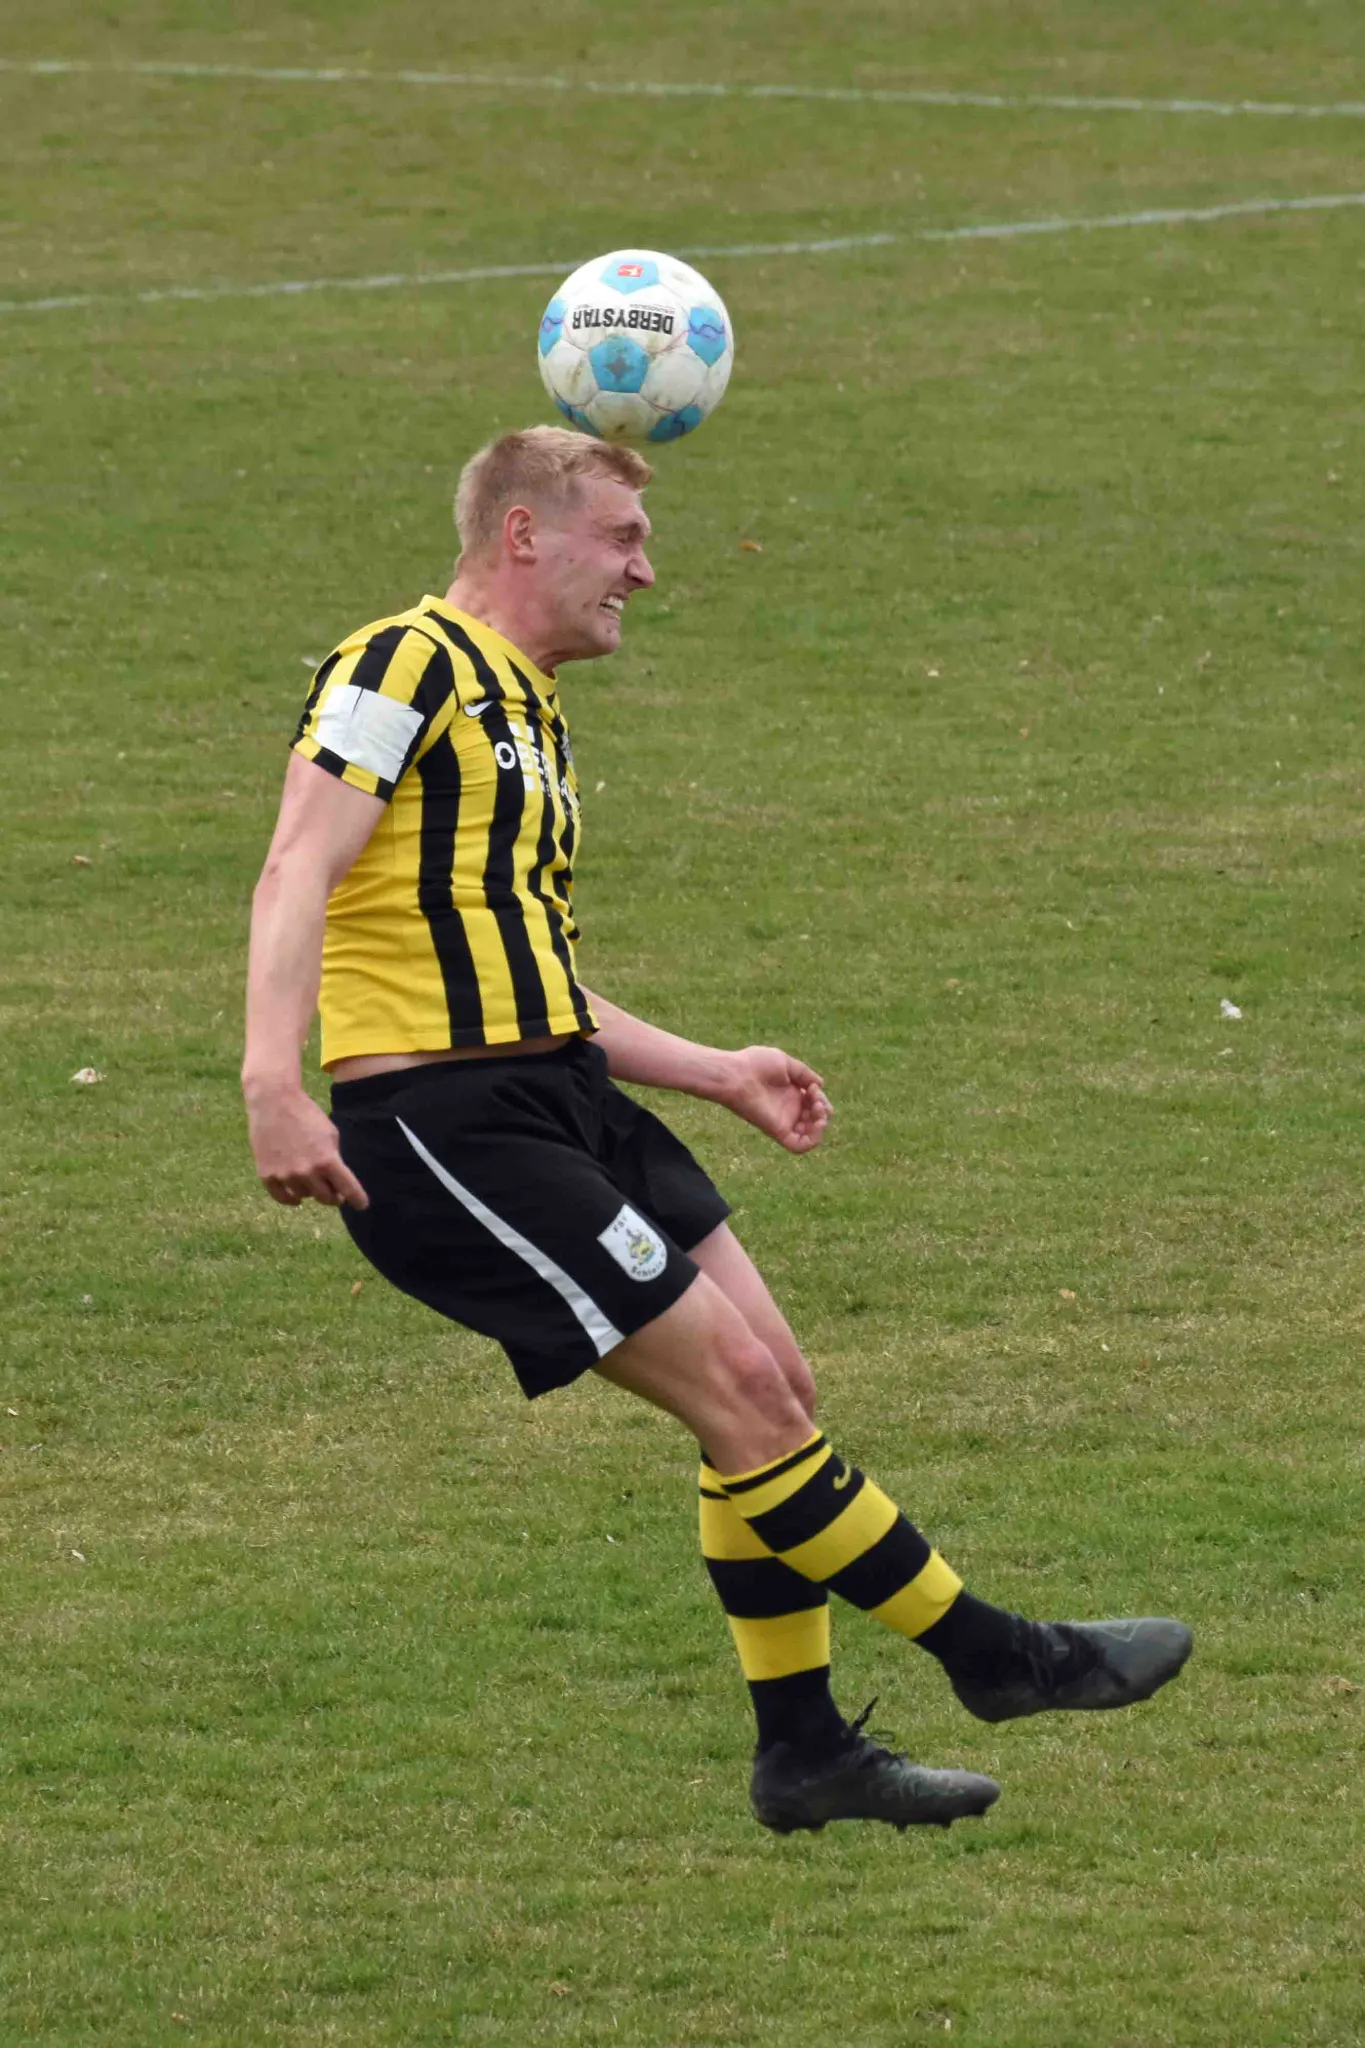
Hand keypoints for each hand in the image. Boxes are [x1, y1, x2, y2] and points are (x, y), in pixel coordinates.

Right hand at [245, 1081, 369, 1208]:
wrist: (273, 1102)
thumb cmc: (306, 1115)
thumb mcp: (331, 1134)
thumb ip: (336, 1159)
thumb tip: (338, 1184)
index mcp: (327, 1160)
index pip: (349, 1190)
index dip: (358, 1200)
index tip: (361, 1205)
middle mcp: (307, 1172)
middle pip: (327, 1198)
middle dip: (335, 1195)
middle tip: (335, 1191)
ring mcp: (285, 1175)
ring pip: (305, 1196)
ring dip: (311, 1190)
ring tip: (311, 1177)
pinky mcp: (267, 1175)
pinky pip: (283, 1198)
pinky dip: (292, 1198)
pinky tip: (297, 1194)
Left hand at [716, 1046, 830, 1153]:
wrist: (736, 1075)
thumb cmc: (755, 1065)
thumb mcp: (786, 1063)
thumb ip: (804, 1074)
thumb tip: (820, 1085)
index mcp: (790, 1093)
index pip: (813, 1103)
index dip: (821, 1098)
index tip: (814, 1087)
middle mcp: (788, 1109)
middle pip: (814, 1118)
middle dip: (823, 1110)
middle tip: (815, 1101)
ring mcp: (783, 1121)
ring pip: (809, 1134)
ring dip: (821, 1125)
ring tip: (817, 1110)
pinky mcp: (777, 1132)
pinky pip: (798, 1147)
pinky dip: (813, 1140)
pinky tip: (817, 1124)